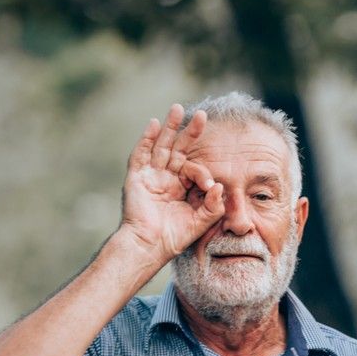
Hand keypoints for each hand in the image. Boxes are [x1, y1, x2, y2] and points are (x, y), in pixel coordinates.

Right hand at [119, 104, 224, 263]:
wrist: (150, 247)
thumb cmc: (174, 238)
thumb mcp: (201, 222)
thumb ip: (213, 206)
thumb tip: (220, 187)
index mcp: (181, 188)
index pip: (193, 168)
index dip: (203, 173)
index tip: (208, 187)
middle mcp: (166, 179)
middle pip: (178, 149)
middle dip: (189, 132)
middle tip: (202, 114)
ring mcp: (150, 176)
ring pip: (161, 146)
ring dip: (170, 127)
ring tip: (178, 108)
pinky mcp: (136, 178)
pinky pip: (141, 154)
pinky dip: (146, 139)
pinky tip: (154, 124)